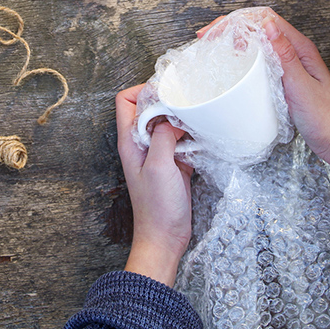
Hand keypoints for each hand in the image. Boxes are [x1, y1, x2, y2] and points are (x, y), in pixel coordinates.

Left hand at [117, 85, 193, 286]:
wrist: (165, 238)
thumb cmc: (157, 207)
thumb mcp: (159, 166)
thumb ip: (163, 136)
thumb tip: (171, 116)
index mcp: (129, 141)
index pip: (126, 100)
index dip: (142, 91)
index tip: (166, 93)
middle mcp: (141, 144)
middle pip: (149, 109)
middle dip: (168, 102)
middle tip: (187, 104)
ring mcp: (157, 153)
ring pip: (168, 123)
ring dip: (183, 119)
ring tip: (197, 119)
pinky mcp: (174, 163)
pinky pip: (182, 140)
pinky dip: (192, 136)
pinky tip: (203, 138)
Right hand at [200, 10, 329, 225]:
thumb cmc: (326, 118)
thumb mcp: (301, 86)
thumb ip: (285, 55)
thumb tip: (268, 25)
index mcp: (301, 48)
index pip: (265, 19)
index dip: (237, 20)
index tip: (214, 31)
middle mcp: (295, 52)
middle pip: (259, 27)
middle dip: (230, 28)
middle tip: (205, 38)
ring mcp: (289, 65)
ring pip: (258, 43)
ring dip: (235, 41)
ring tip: (213, 48)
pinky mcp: (284, 79)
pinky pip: (261, 61)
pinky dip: (243, 58)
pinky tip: (233, 67)